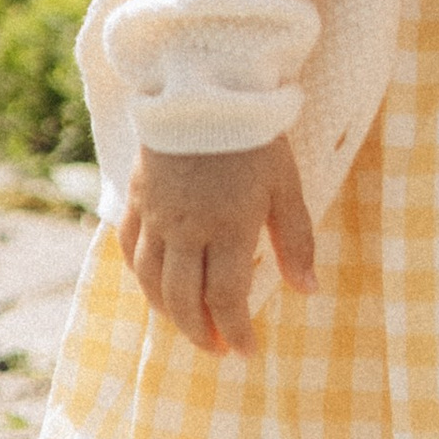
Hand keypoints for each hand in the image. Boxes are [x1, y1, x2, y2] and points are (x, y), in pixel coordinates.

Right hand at [120, 136, 316, 355]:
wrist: (204, 86)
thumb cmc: (254, 136)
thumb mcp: (286, 185)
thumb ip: (295, 240)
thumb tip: (308, 291)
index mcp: (228, 228)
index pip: (227, 299)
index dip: (237, 333)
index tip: (247, 352)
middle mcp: (187, 229)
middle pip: (184, 300)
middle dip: (201, 334)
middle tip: (218, 350)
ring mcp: (157, 214)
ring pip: (152, 282)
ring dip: (168, 313)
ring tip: (187, 326)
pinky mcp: (137, 196)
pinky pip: (130, 248)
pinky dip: (140, 276)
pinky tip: (152, 286)